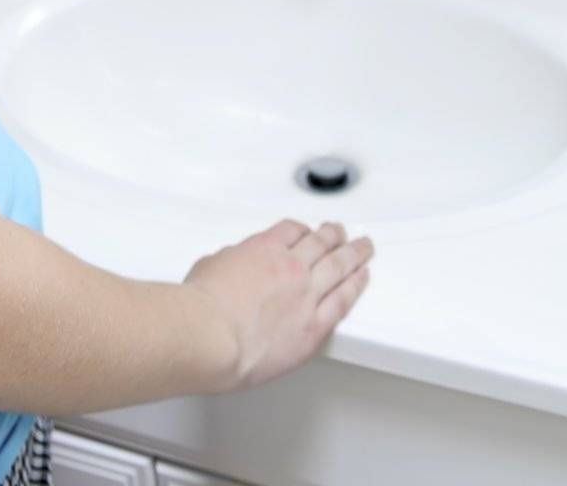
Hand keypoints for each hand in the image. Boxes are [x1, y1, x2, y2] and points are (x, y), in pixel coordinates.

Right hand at [181, 218, 373, 393]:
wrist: (210, 336)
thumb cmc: (202, 306)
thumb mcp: (212, 265)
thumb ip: (232, 261)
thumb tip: (235, 265)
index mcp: (264, 249)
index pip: (292, 230)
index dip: (303, 230)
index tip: (308, 233)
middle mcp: (289, 266)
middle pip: (320, 242)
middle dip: (333, 234)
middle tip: (341, 231)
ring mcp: (305, 295)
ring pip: (338, 265)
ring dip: (354, 253)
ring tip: (364, 247)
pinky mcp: (313, 327)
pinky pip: (343, 300)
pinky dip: (356, 286)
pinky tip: (362, 278)